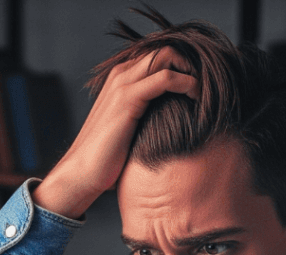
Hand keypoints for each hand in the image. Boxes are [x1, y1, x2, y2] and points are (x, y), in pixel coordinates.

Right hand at [33, 49, 197, 220]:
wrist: (81, 174)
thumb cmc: (104, 159)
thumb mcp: (127, 129)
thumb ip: (144, 113)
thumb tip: (172, 117)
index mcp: (120, 80)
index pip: (157, 56)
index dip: (181, 65)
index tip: (198, 85)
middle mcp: (120, 76)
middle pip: (164, 49)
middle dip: (189, 63)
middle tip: (204, 85)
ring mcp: (122, 85)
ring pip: (167, 56)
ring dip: (190, 69)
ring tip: (202, 91)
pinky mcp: (128, 99)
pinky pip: (166, 77)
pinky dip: (187, 83)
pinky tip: (195, 98)